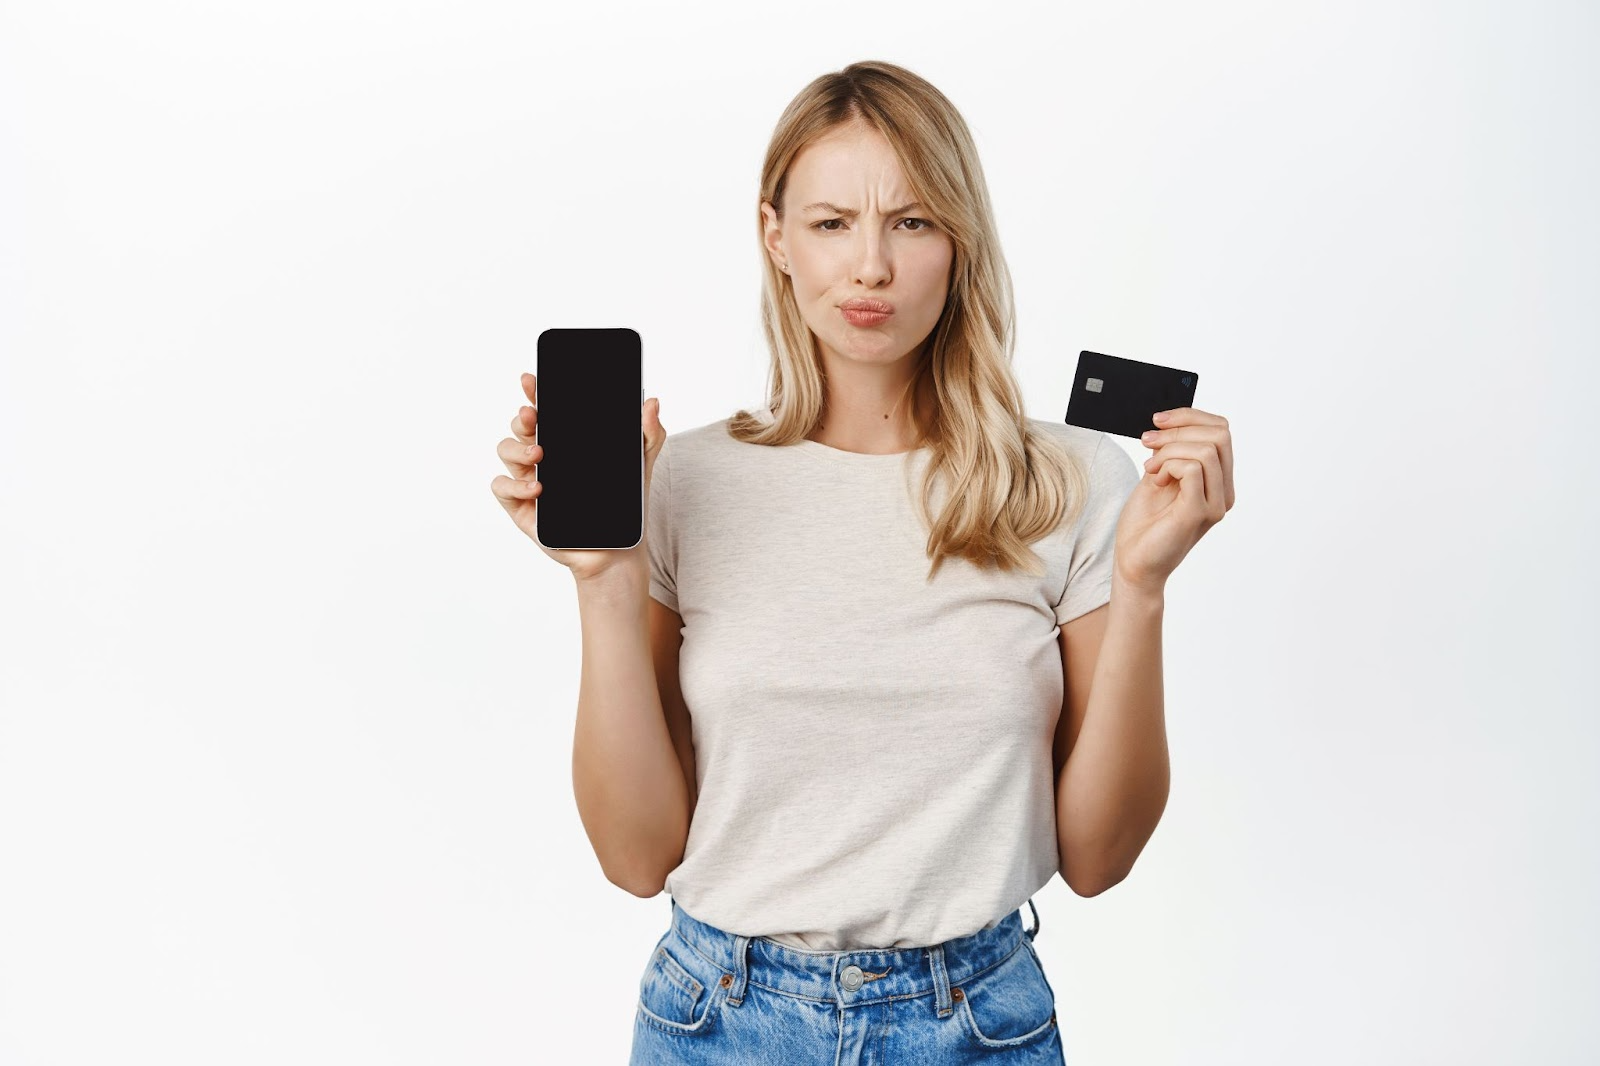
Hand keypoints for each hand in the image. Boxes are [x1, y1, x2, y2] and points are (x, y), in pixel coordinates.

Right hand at [490, 371, 667, 582]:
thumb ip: (648, 434)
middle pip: (521, 426)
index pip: (545, 410)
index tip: (532, 380)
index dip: (534, 392)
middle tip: (533, 416)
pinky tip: (537, 489)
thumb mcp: (640, 465)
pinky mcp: (521, 506)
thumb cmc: (623, 507)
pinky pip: (501, 487)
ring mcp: (529, 480)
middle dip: (522, 417)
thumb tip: (652, 402)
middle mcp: (543, 457)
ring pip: (506, 450)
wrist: (616, 550)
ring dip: (516, 448)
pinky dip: (514, 484)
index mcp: (566, 442)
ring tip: (539, 455)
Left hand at [1114, 406, 1233, 594]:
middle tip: (1148, 442)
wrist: (1134, 563)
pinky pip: (1192, 468)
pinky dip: (1168, 465)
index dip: (1189, 416)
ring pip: (1207, 449)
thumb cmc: (1144, 524)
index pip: (1221, 431)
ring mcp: (1215, 504)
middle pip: (1220, 434)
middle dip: (1179, 428)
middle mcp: (1224, 493)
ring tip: (1150, 468)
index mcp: (1218, 481)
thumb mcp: (1158, 477)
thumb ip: (1171, 453)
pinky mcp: (1199, 512)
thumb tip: (1170, 421)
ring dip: (1169, 450)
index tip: (1157, 421)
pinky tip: (1154, 480)